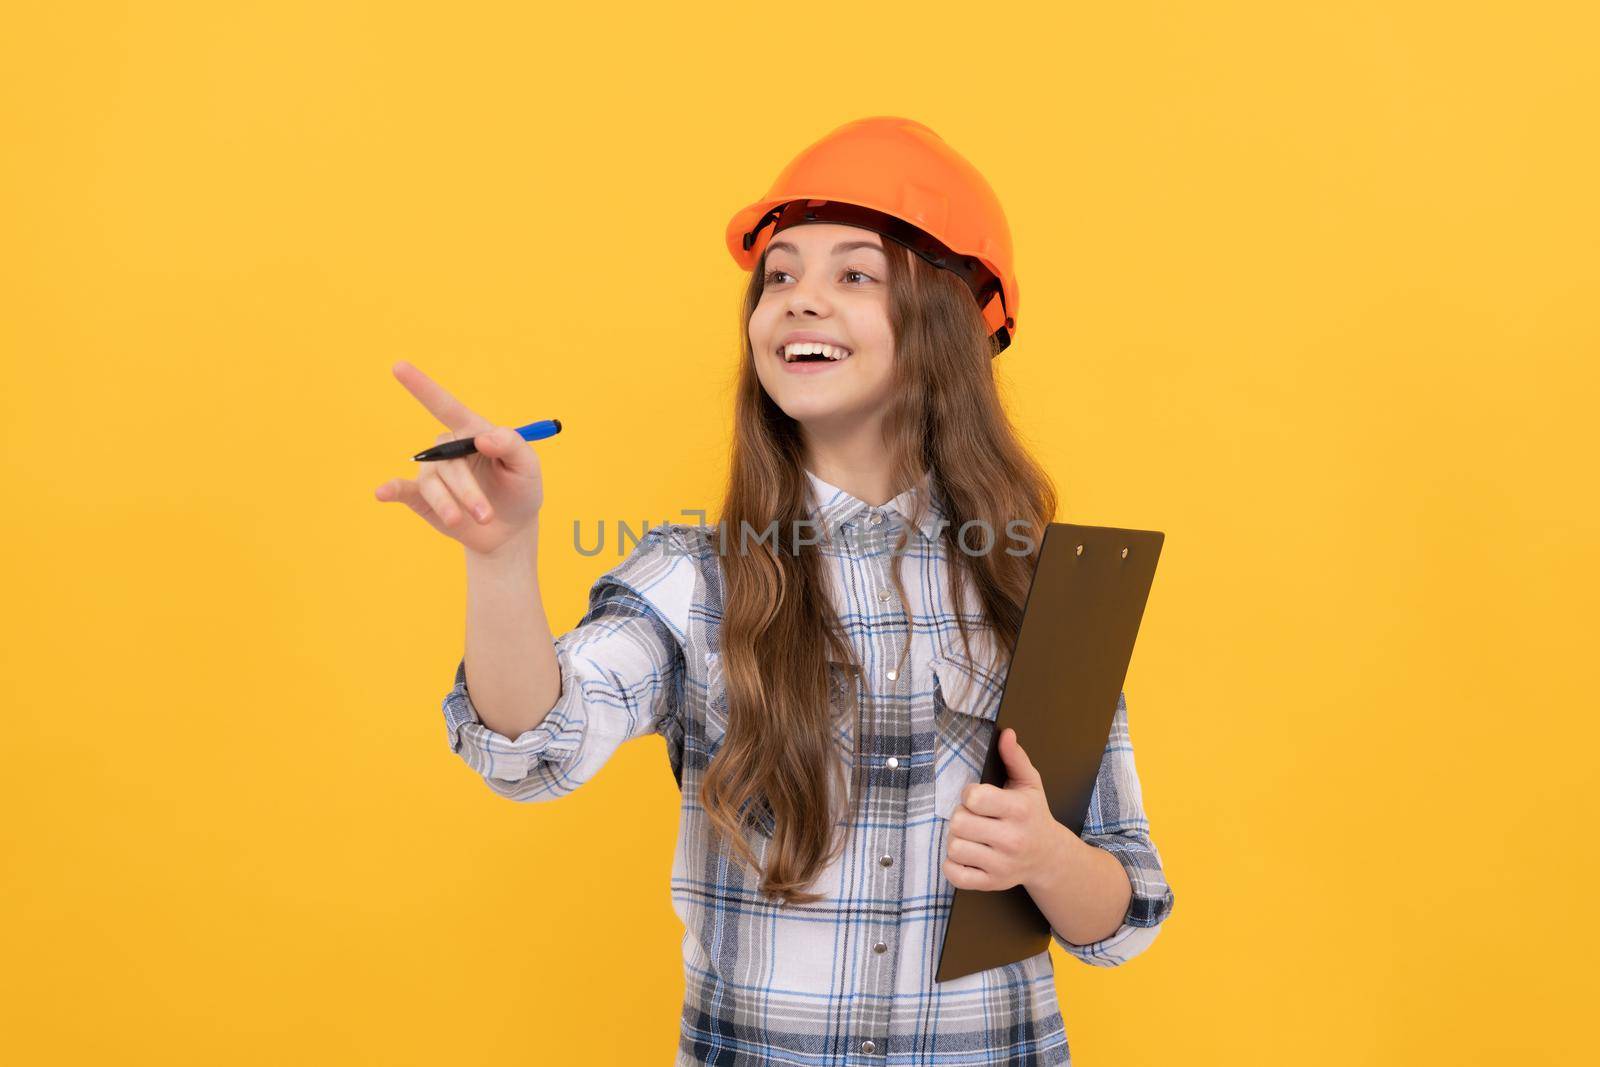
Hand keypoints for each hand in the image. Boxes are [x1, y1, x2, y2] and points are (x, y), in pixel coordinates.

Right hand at [372, 361, 544, 555]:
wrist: (510, 528)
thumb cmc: (520, 489)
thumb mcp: (528, 466)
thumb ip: (512, 445)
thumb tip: (481, 438)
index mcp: (471, 432)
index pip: (445, 405)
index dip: (422, 387)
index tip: (398, 367)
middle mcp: (448, 449)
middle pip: (447, 460)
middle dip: (468, 490)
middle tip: (487, 514)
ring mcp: (433, 472)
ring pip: (433, 482)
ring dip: (449, 504)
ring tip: (468, 522)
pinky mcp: (422, 497)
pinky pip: (402, 490)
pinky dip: (391, 489)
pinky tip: (382, 492)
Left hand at [943, 727, 1087, 892]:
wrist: (1050, 857)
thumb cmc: (1034, 815)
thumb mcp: (1030, 784)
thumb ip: (1015, 758)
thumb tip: (1006, 734)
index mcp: (1019, 810)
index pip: (974, 799)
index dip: (969, 794)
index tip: (978, 798)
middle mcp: (1012, 839)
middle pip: (959, 823)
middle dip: (961, 816)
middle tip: (973, 817)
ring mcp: (1002, 865)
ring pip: (954, 847)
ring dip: (956, 839)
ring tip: (971, 836)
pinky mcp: (992, 883)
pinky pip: (955, 875)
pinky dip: (953, 865)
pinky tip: (966, 855)